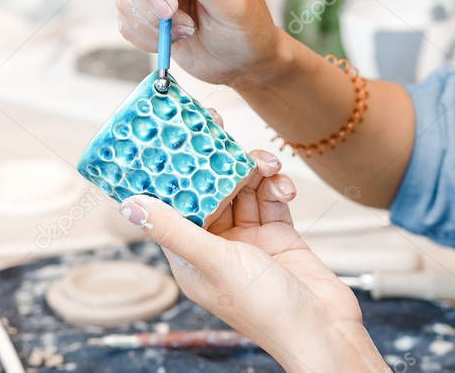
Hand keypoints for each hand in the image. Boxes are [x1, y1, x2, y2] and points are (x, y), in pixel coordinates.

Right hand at [116, 0, 284, 87]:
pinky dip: (145, 36)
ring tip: (186, 31)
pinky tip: (173, 39)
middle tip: (180, 24)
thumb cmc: (248, 29)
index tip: (169, 7)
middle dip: (151, 3)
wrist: (242, 62)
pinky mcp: (149, 8)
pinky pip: (126, 18)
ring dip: (152, 23)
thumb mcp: (233, 3)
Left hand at [119, 144, 384, 371]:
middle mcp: (217, 246)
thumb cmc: (265, 310)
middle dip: (216, 161)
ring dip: (254, 171)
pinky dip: (277, 187)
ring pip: (244, 189)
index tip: (171, 137)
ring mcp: (249, 240)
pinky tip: (284, 187)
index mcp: (190, 258)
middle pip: (211, 190)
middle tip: (218, 125)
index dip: (171, 173)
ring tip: (267, 163)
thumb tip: (130, 205)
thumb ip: (175, 230)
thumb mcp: (214, 263)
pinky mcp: (278, 234)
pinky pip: (271, 198)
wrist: (324, 329)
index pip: (172, 206)